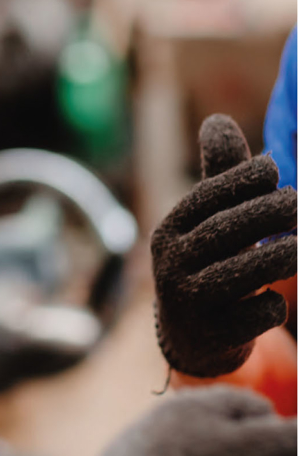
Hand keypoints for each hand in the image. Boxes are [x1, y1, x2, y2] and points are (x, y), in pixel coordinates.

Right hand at [152, 114, 296, 376]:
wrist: (193, 336)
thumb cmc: (211, 261)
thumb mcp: (210, 221)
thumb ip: (221, 175)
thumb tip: (218, 120)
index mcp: (170, 232)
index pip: (205, 199)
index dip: (239, 181)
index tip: (272, 170)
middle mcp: (171, 265)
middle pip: (223, 232)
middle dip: (266, 213)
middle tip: (297, 202)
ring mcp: (189, 302)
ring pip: (239, 274)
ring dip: (279, 256)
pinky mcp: (211, 335)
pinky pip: (250, 317)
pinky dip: (270, 306)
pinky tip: (275, 298)